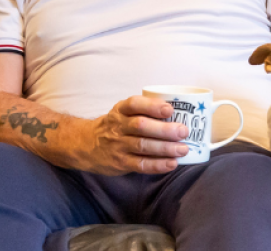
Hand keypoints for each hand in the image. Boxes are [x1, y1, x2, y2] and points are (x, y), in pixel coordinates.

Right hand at [74, 95, 189, 175]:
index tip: (170, 109)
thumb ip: (146, 111)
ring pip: (142, 146)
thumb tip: (182, 112)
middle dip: (164, 129)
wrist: (87, 145)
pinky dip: (157, 165)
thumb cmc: (117, 126)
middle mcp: (118, 126)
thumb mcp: (124, 113)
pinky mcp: (120, 163)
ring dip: (165, 148)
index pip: (134, 104)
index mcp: (121, 110)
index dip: (152, 106)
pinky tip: (171, 163)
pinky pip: (140, 164)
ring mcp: (118, 145)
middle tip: (184, 131)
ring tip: (183, 149)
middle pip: (141, 126)